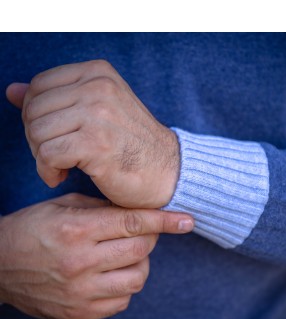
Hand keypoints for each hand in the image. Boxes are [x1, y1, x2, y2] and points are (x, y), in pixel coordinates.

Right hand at [0, 193, 193, 318]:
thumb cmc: (32, 228)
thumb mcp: (63, 206)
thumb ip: (102, 207)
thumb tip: (138, 211)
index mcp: (76, 230)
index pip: (133, 222)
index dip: (165, 220)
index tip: (186, 221)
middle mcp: (80, 262)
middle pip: (141, 250)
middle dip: (150, 238)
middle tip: (140, 233)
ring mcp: (80, 292)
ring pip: (137, 278)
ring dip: (139, 263)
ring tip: (125, 255)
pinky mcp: (79, 312)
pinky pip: (122, 300)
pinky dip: (125, 285)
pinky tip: (112, 274)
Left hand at [6, 60, 179, 207]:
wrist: (168, 171)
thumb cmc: (132, 145)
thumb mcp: (98, 111)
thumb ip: (56, 98)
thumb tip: (11, 90)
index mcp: (98, 73)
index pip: (39, 86)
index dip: (36, 116)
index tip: (54, 137)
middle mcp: (98, 87)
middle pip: (34, 110)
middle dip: (36, 139)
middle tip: (55, 156)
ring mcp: (99, 114)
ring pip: (37, 133)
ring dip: (41, 157)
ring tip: (61, 167)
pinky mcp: (97, 144)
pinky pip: (48, 155)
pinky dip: (48, 171)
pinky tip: (61, 176)